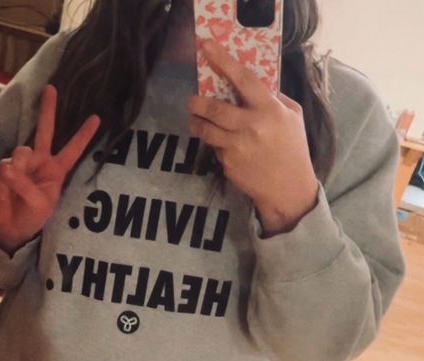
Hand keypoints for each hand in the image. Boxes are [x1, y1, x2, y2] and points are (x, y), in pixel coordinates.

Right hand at [0, 85, 99, 253]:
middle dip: (48, 110)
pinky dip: (8, 177)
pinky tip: (7, 187)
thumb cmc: (32, 216)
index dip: (83, 136)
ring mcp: (22, 162)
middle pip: (45, 131)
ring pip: (23, 151)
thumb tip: (10, 167)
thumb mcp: (38, 204)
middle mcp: (40, 161)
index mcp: (57, 171)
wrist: (10, 227)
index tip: (96, 118)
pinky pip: (6, 165)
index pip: (73, 150)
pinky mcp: (4, 167)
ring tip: (17, 185)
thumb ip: (26, 185)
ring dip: (21, 166)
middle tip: (51, 88)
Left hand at [188, 40, 318, 236]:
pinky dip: (216, 145)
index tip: (206, 47)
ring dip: (196, 123)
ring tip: (194, 120)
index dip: (223, 61)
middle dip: (197, 102)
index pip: (243, 79)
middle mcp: (250, 127)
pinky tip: (223, 145)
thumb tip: (254, 85)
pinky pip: (216, 149)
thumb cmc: (292, 149)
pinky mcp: (228, 165)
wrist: (288, 189)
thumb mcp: (293, 118)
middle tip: (191, 100)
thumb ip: (275, 99)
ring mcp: (237, 148)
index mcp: (269, 110)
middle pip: (214, 109)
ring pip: (206, 131)